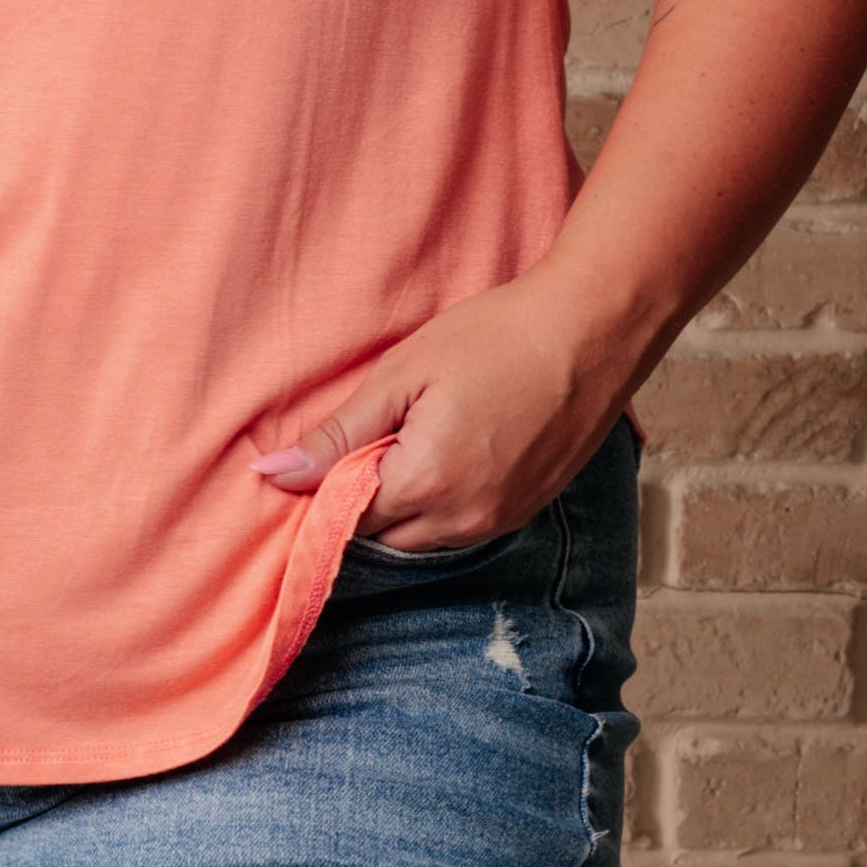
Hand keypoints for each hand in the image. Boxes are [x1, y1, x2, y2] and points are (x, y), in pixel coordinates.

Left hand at [252, 274, 630, 555]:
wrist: (594, 330)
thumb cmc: (497, 337)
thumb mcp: (403, 374)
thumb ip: (336, 435)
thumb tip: (272, 477)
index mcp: (424, 484)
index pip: (343, 519)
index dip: (327, 488)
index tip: (331, 450)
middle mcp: (462, 519)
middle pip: (381, 536)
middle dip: (364, 498)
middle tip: (379, 433)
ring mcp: (499, 521)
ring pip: (421, 536)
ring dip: (405, 502)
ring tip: (420, 436)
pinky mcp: (525, 512)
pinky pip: (461, 527)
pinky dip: (442, 501)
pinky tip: (455, 447)